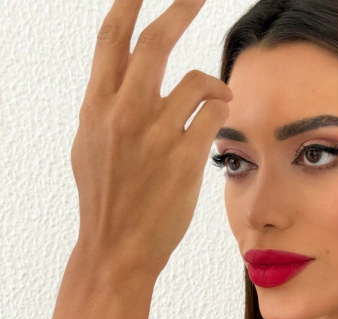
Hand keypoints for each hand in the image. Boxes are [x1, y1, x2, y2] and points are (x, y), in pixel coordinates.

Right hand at [71, 0, 232, 280]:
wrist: (117, 249)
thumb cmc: (105, 199)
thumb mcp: (91, 146)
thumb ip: (106, 105)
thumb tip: (123, 68)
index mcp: (96, 108)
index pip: (111, 39)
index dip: (128, 3)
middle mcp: (124, 115)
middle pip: (156, 43)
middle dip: (180, 8)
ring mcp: (156, 137)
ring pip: (199, 82)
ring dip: (214, 85)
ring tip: (218, 97)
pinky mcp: (185, 160)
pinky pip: (215, 116)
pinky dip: (220, 114)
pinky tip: (215, 127)